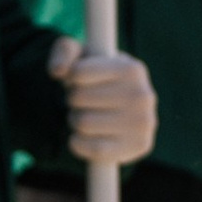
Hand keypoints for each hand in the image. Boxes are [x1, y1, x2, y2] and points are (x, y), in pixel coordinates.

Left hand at [49, 37, 156, 166]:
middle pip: (78, 98)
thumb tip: (58, 71)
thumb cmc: (97, 76)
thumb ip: (64, 52)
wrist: (121, 106)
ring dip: (75, 121)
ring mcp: (143, 123)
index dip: (70, 78)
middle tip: (82, 101)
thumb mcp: (81, 55)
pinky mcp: (139, 146)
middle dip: (72, 100)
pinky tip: (81, 137)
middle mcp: (143, 95)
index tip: (77, 79)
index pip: (78, 73)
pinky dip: (79, 144)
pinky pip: (95, 150)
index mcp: (131, 68)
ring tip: (86, 115)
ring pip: (83, 123)